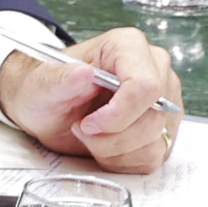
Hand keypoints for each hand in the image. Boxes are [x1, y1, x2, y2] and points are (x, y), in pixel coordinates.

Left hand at [0, 26, 180, 173]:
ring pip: (154, 141)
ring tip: (89, 135)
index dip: (118, 114)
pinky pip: (152, 157)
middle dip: (111, 136)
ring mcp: (164, 100)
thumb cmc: (48, 90)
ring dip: (114, 150)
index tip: (88, 124)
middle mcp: (154, 69)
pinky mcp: (164, 128)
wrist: (48, 109)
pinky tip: (103, 147)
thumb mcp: (43, 84)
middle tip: (81, 128)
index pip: (146, 86)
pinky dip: (122, 160)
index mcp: (128, 46)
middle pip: (152, 118)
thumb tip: (83, 72)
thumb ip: (61, 78)